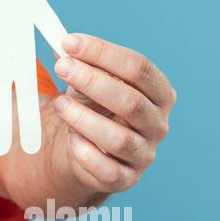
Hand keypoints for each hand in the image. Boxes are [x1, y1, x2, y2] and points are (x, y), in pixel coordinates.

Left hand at [49, 33, 175, 194]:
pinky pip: (108, 171)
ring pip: (119, 139)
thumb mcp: (88, 80)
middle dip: (92, 81)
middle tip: (62, 67)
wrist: (86, 148)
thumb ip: (79, 62)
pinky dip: (86, 153)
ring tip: (60, 104)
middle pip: (131, 101)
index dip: (103, 52)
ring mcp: (145, 153)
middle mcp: (158, 123)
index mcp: (158, 92)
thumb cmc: (93, 107)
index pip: (139, 67)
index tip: (69, 42)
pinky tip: (71, 139)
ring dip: (84, 119)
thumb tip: (62, 46)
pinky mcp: (126, 178)